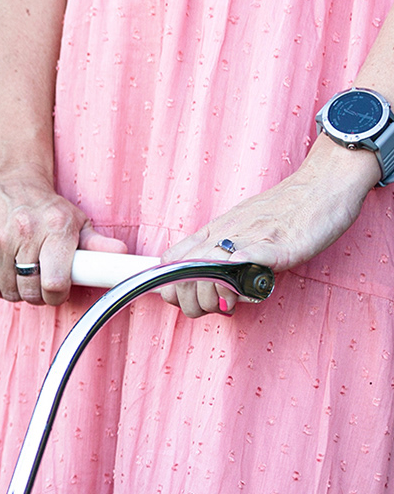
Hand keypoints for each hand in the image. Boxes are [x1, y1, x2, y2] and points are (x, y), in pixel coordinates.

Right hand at [0, 172, 123, 305]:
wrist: (8, 178)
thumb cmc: (45, 206)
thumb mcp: (75, 220)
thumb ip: (97, 244)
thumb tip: (122, 254)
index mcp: (56, 228)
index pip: (55, 283)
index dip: (56, 296)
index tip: (57, 292)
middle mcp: (25, 232)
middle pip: (30, 291)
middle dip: (37, 294)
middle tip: (39, 282)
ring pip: (9, 291)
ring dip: (17, 290)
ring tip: (22, 272)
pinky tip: (5, 270)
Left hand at [159, 141, 380, 317]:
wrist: (323, 185)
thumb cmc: (284, 209)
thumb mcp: (239, 225)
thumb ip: (218, 248)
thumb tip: (198, 279)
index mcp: (214, 232)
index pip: (171, 262)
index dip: (171, 288)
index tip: (184, 300)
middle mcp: (226, 234)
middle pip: (187, 273)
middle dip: (191, 302)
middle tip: (212, 309)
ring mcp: (252, 238)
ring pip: (212, 268)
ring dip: (213, 295)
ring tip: (229, 304)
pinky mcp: (280, 244)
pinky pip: (253, 255)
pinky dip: (240, 268)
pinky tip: (241, 283)